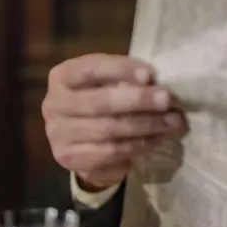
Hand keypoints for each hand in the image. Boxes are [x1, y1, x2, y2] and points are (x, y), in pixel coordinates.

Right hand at [42, 54, 186, 190]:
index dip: (120, 69)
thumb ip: (124, 79)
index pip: (90, 68)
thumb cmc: (101, 103)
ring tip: (172, 121)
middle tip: (167, 99)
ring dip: (146, 125)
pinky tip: (156, 138)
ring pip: (109, 129)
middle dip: (139, 100)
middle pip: (100, 101)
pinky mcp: (69, 157)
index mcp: (62, 76)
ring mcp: (57, 133)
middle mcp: (53, 103)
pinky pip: (110, 151)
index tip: (150, 74)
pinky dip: (138, 144)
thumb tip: (156, 82)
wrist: (83, 145)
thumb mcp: (108, 84)